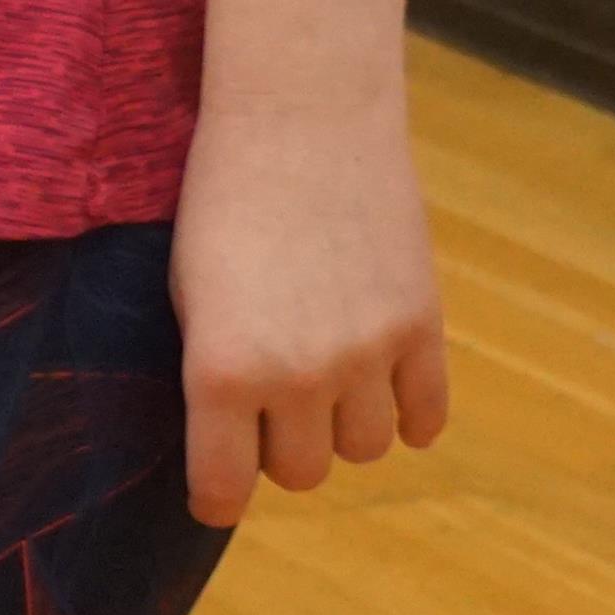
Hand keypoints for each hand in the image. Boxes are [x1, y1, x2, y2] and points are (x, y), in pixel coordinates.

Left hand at [171, 84, 451, 526]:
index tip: (215, 493)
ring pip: (366, 450)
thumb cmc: (222, 196)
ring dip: (343, 428)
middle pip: (300, 472)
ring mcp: (367, 356)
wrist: (299, 118)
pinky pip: (427, 419)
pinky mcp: (422, 328)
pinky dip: (408, 414)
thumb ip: (212, 367)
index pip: (223, 486)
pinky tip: (386, 385)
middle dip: (280, 449)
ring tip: (326, 378)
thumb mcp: (187, 287)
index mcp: (220, 368)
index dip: (216, 497)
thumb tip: (232, 436)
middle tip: (270, 406)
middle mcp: (296, 376)